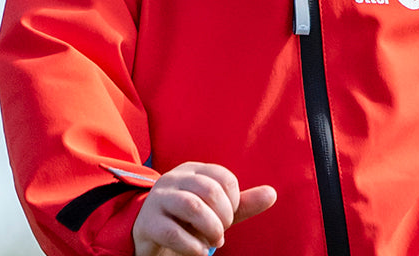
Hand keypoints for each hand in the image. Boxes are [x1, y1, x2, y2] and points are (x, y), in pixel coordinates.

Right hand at [132, 161, 276, 255]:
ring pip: (192, 206)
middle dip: (223, 217)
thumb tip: (272, 193)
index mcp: (193, 170)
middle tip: (222, 233)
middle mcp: (173, 179)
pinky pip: (173, 232)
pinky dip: (193, 246)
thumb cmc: (188, 221)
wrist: (151, 238)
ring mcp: (157, 199)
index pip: (224, 178)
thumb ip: (243, 204)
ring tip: (214, 243)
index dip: (234, 201)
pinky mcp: (147, 222)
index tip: (229, 217)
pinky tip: (199, 252)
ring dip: (211, 229)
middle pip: (209, 190)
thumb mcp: (217, 211)